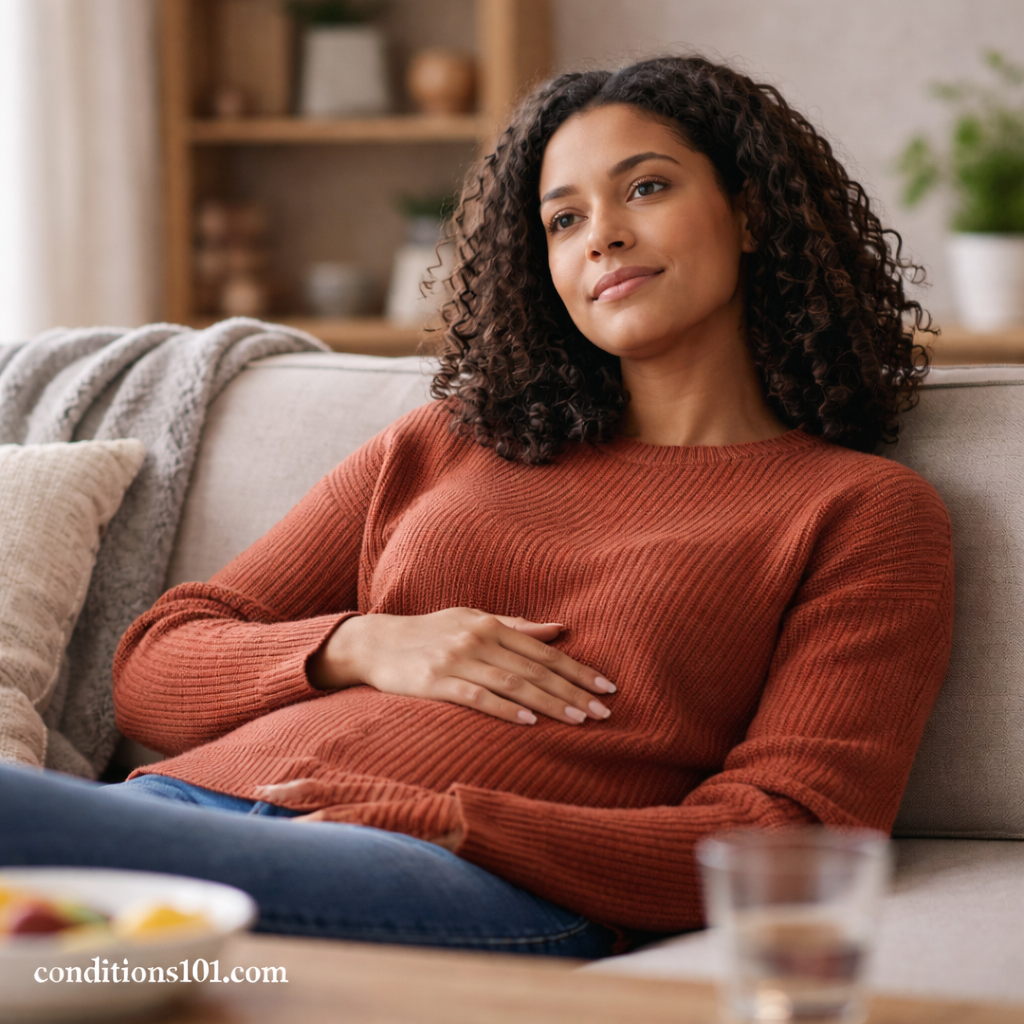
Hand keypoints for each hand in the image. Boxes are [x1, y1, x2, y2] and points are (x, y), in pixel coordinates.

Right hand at [308, 608, 615, 725]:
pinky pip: (476, 697)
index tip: (606, 686)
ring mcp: (456, 661)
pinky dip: (505, 708)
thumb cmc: (430, 632)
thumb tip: (560, 629)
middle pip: (535, 669)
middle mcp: (477, 640)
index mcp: (490, 625)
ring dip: (549, 702)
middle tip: (604, 711)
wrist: (375, 643)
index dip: (577, 669)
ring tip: (578, 719)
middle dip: (573, 690)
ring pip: (513, 683)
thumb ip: (516, 626)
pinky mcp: (435, 682)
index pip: (544, 651)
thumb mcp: (472, 620)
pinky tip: (529, 721)